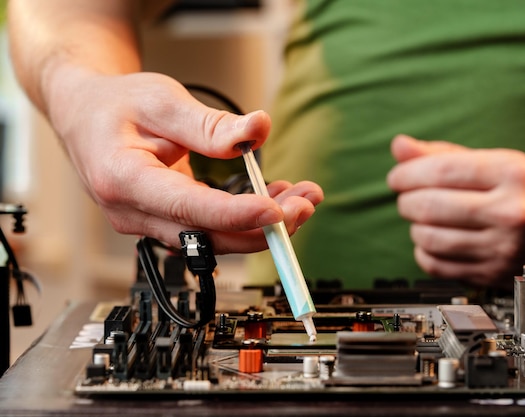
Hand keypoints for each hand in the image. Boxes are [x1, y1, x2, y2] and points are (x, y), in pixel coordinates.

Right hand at [47, 70, 323, 252]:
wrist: (86, 116)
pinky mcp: (163, 222)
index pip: (187, 208)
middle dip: (262, 226)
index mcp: (123, 180)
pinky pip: (209, 230)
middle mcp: (133, 213)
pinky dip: (245, 219)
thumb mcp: (161, 100)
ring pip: (212, 238)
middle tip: (305, 205)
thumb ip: (209, 124)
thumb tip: (257, 131)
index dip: (235, 215)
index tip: (277, 212)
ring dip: (260, 225)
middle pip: (207, 234)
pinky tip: (275, 200)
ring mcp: (147, 222)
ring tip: (302, 199)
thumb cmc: (115, 105)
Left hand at [387, 134, 524, 291]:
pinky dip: (423, 250)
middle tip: (407, 197)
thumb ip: (443, 154)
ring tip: (423, 217)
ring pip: (427, 237)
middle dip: (406, 200)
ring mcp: (502, 248)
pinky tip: (434, 238)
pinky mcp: (491, 274)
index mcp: (514, 174)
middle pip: (429, 206)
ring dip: (414, 225)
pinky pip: (434, 264)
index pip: (441, 171)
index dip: (407, 174)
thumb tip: (400, 145)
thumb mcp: (495, 163)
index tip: (397, 177)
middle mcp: (512, 212)